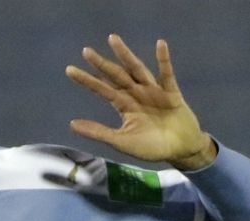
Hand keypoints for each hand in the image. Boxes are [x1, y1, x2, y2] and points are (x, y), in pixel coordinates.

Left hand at [66, 35, 216, 169]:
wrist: (180, 151)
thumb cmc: (151, 148)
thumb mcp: (122, 141)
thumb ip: (99, 132)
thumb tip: (72, 124)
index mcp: (124, 105)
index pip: (102, 90)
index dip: (87, 80)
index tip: (70, 70)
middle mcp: (136, 94)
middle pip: (116, 76)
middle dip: (102, 64)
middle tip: (86, 51)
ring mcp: (153, 91)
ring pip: (137, 70)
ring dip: (125, 55)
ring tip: (112, 39)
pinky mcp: (171, 92)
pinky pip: (167, 74)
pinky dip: (164, 60)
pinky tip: (160, 44)